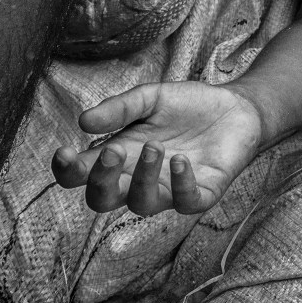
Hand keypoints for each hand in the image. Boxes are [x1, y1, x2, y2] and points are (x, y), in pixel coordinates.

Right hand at [51, 81, 265, 215]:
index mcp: (120, 157)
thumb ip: (121, 108)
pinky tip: (182, 161)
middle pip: (103, 200)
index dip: (67, 171)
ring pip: (142, 204)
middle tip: (113, 151)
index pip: (81, 176)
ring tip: (156, 146)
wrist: (237, 107)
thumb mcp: (152, 98)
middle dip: (101, 181)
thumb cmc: (189, 106)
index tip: (64, 152)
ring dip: (143, 178)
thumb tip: (83, 122)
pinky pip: (187, 202)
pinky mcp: (203, 192)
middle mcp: (139, 178)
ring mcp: (170, 189)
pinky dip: (181, 186)